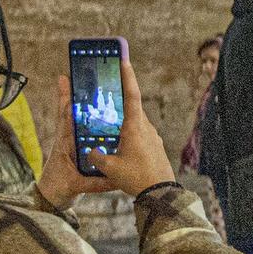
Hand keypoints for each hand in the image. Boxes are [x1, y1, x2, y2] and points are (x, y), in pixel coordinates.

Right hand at [36, 50, 176, 207]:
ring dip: (124, 119)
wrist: (161, 192)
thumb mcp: (110, 168)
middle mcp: (146, 128)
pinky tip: (121, 143)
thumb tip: (90, 152)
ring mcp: (152, 137)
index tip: (124, 61)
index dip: (127, 77)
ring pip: (135, 122)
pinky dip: (129, 133)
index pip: (131, 95)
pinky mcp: (155, 147)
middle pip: (132, 107)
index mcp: (135, 127)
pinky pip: (140, 134)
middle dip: (121, 97)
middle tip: (111, 88)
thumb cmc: (137, 177)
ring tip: (110, 120)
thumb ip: (96, 157)